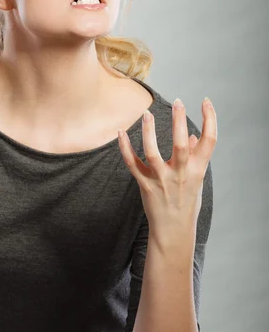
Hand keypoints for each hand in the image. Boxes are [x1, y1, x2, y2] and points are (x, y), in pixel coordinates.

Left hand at [118, 97, 216, 234]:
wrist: (173, 230)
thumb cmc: (187, 201)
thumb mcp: (197, 179)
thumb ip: (196, 157)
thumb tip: (193, 134)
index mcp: (198, 170)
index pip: (210, 141)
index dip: (210, 119)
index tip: (205, 101)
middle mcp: (181, 174)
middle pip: (181, 145)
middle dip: (179, 122)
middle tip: (178, 102)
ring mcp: (162, 180)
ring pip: (153, 153)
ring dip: (149, 132)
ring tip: (147, 113)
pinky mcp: (145, 185)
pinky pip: (132, 164)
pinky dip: (125, 148)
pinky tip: (120, 132)